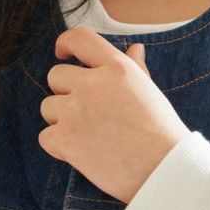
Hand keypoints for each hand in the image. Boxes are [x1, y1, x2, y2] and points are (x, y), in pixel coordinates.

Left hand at [39, 26, 189, 203]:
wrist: (164, 171)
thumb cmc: (162, 134)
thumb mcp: (150, 93)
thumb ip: (136, 69)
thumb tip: (135, 49)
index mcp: (116, 68)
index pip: (80, 38)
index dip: (65, 43)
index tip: (63, 53)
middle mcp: (93, 84)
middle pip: (55, 76)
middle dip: (66, 93)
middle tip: (87, 114)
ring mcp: (76, 111)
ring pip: (48, 107)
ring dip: (61, 121)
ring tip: (90, 137)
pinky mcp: (65, 139)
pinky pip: (45, 137)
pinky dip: (59, 146)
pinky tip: (83, 153)